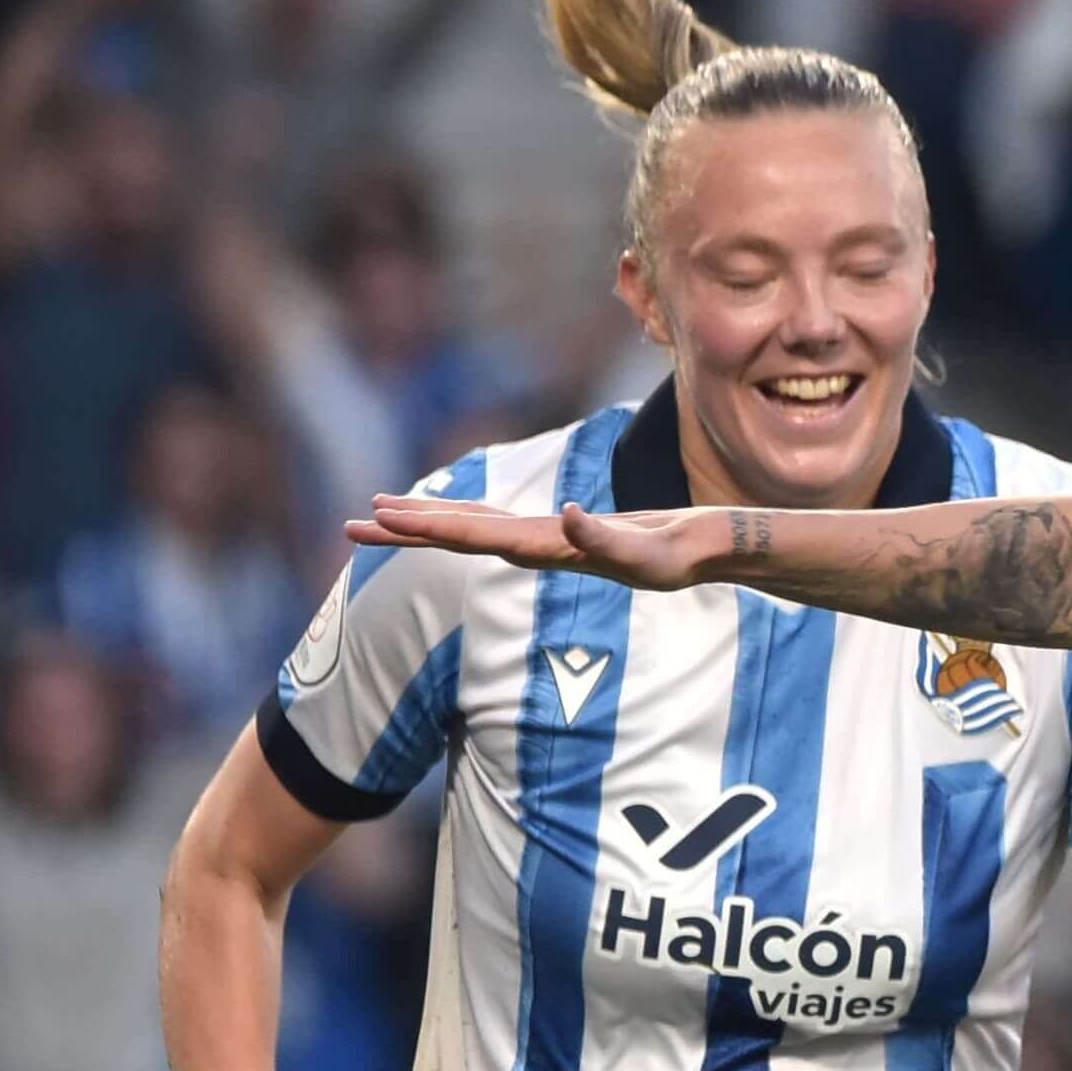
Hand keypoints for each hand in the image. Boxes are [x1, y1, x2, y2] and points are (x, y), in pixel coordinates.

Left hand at [350, 491, 719, 585]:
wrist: (722, 554)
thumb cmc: (693, 551)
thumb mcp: (655, 548)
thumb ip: (609, 541)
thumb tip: (567, 520)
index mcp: (555, 550)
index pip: (478, 538)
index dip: (429, 527)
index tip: (383, 518)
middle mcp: (544, 549)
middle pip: (462, 539)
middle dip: (406, 532)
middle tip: (350, 526)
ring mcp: (554, 543)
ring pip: (478, 532)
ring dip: (430, 526)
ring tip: (383, 516)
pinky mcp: (568, 534)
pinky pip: (505, 525)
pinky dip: (472, 519)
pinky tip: (458, 519)